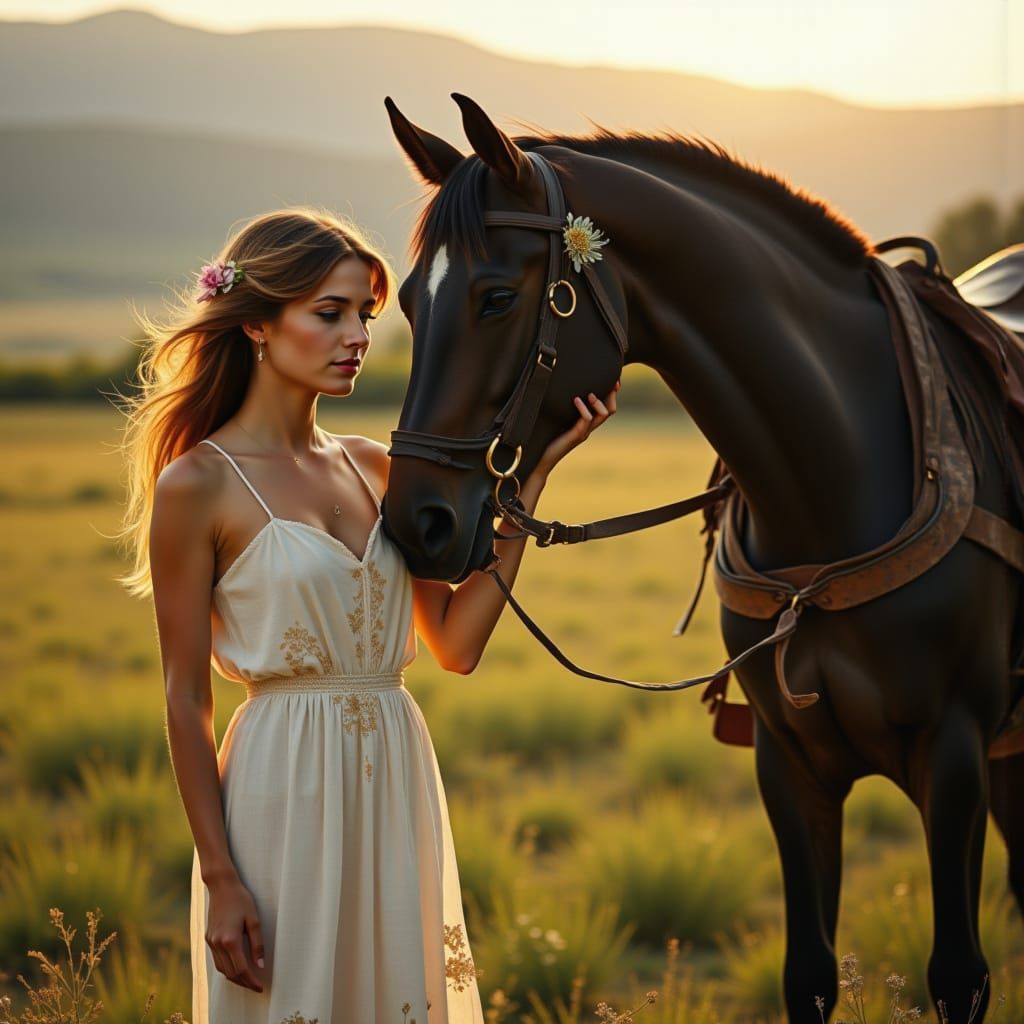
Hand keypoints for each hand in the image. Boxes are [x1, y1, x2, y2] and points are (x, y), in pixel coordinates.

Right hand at [205, 876, 265, 991]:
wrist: (222, 886)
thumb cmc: (241, 900)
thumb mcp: (254, 920)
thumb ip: (258, 944)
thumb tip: (260, 966)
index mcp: (230, 940)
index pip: (241, 970)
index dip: (251, 981)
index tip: (260, 987)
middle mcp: (218, 944)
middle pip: (231, 973)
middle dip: (244, 983)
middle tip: (256, 986)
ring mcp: (211, 942)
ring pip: (222, 969)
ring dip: (235, 978)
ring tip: (248, 980)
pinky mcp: (208, 938)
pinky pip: (217, 961)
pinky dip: (227, 968)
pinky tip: (236, 967)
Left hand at [534, 381, 618, 478]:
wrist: (541, 461)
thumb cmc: (546, 440)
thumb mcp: (556, 420)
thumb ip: (562, 408)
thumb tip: (560, 390)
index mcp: (586, 423)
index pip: (606, 407)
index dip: (612, 394)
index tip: (614, 381)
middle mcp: (588, 428)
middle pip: (610, 410)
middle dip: (612, 395)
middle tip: (610, 383)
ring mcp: (583, 432)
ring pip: (602, 415)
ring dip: (598, 402)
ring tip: (590, 394)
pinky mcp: (576, 436)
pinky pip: (586, 420)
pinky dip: (583, 409)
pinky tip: (575, 400)